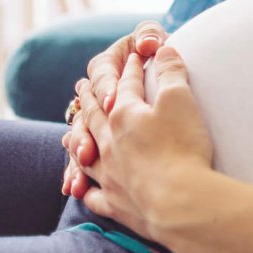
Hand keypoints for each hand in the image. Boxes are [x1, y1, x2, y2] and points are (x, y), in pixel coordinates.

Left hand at [76, 44, 214, 240]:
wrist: (180, 203)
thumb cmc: (182, 147)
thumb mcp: (181, 100)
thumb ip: (171, 71)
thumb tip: (163, 47)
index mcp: (123, 114)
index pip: (126, 84)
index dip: (132, 68)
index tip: (135, 57)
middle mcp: (107, 142)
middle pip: (95, 114)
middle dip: (91, 97)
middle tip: (83, 86)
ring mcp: (108, 175)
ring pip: (85, 153)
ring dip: (78, 139)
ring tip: (70, 134)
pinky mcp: (114, 204)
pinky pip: (92, 193)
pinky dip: (86, 186)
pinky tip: (83, 187)